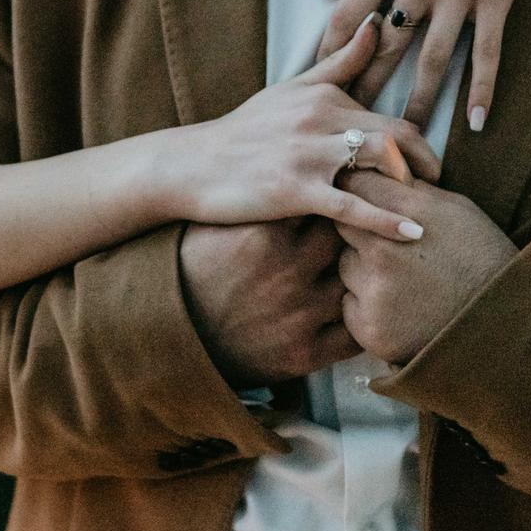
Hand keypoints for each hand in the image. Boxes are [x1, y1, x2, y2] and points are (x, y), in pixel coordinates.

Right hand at [143, 18, 441, 242]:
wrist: (191, 165)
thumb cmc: (242, 132)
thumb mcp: (291, 90)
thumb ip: (339, 61)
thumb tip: (378, 21)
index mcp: (324, 97)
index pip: (394, 118)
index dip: (422, 145)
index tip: (431, 167)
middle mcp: (320, 119)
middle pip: (397, 136)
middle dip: (428, 164)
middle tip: (440, 189)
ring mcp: (308, 154)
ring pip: (381, 160)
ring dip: (414, 187)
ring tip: (432, 211)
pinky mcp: (295, 189)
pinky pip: (353, 207)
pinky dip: (388, 222)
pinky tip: (414, 236)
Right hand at [181, 218, 359, 385]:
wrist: (170, 332)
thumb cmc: (194, 269)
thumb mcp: (219, 225)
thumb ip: (263, 202)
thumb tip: (299, 177)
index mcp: (264, 234)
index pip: (324, 204)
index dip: (332, 202)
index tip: (334, 203)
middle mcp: (287, 272)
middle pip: (347, 240)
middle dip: (350, 235)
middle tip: (351, 233)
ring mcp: (299, 314)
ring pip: (356, 284)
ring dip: (357, 278)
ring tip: (353, 270)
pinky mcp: (305, 353)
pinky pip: (354, 335)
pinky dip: (359, 322)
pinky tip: (353, 310)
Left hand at [313, 0, 530, 130]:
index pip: (348, 15)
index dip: (329, 52)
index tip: (316, 82)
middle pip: (384, 47)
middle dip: (364, 89)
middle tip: (350, 126)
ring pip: (433, 59)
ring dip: (419, 102)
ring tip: (407, 139)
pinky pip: (489, 51)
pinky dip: (483, 89)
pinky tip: (478, 124)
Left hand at [331, 171, 519, 364]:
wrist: (504, 324)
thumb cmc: (482, 258)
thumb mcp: (457, 210)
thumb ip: (412, 190)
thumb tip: (380, 167)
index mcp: (407, 214)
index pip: (354, 183)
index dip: (360, 190)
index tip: (366, 199)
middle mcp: (383, 249)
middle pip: (341, 224)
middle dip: (360, 231)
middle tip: (391, 247)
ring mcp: (374, 290)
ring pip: (345, 266)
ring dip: (362, 270)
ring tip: (404, 282)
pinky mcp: (368, 326)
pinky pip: (348, 305)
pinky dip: (367, 306)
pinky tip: (400, 309)